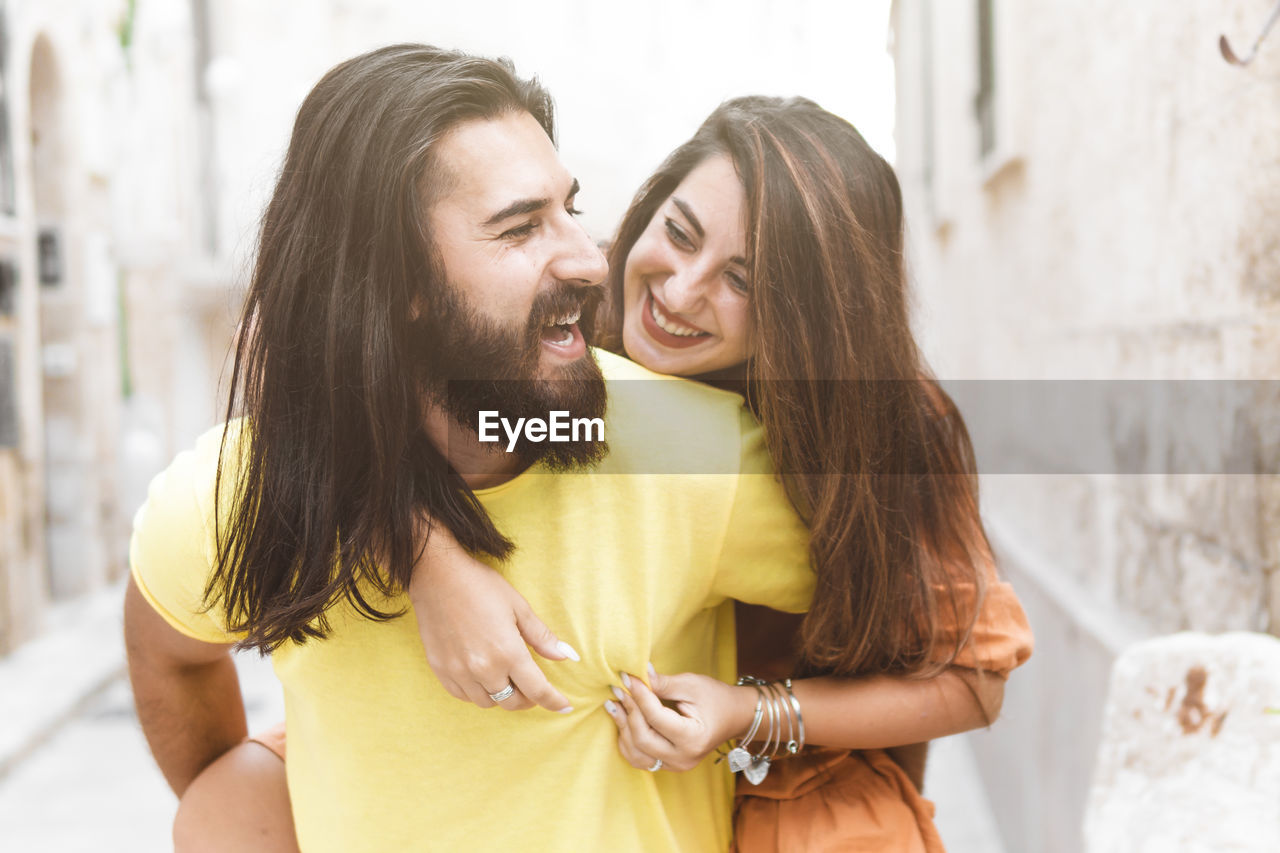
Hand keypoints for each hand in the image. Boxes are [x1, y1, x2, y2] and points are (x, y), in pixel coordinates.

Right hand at [408, 531, 576, 712]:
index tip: (564, 706)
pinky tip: (483, 677)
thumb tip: (568, 656)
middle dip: (528, 699)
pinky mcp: (440, 670)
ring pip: (487, 702)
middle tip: (533, 687)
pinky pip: (463, 696)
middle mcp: (483, 668)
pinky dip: (477, 692)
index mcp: (508, 652)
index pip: (537, 690)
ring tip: (507, 679)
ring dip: (502, 696)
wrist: (436, 576)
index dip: (554, 701)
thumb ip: (543, 636)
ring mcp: (459, 671)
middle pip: (512, 702)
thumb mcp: (518, 607)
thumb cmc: (480, 586)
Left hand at [603, 666, 754, 771]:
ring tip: (614, 704)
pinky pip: (639, 759)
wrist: (734, 717)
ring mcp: (675, 766)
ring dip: (623, 727)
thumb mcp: (692, 685)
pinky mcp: (668, 765)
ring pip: (636, 753)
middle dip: (628, 711)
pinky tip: (622, 721)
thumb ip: (663, 683)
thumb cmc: (716, 698)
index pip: (655, 717)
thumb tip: (637, 675)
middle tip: (619, 689)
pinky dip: (627, 741)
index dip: (639, 695)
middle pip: (642, 738)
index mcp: (693, 738)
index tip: (628, 677)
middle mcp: (683, 758)